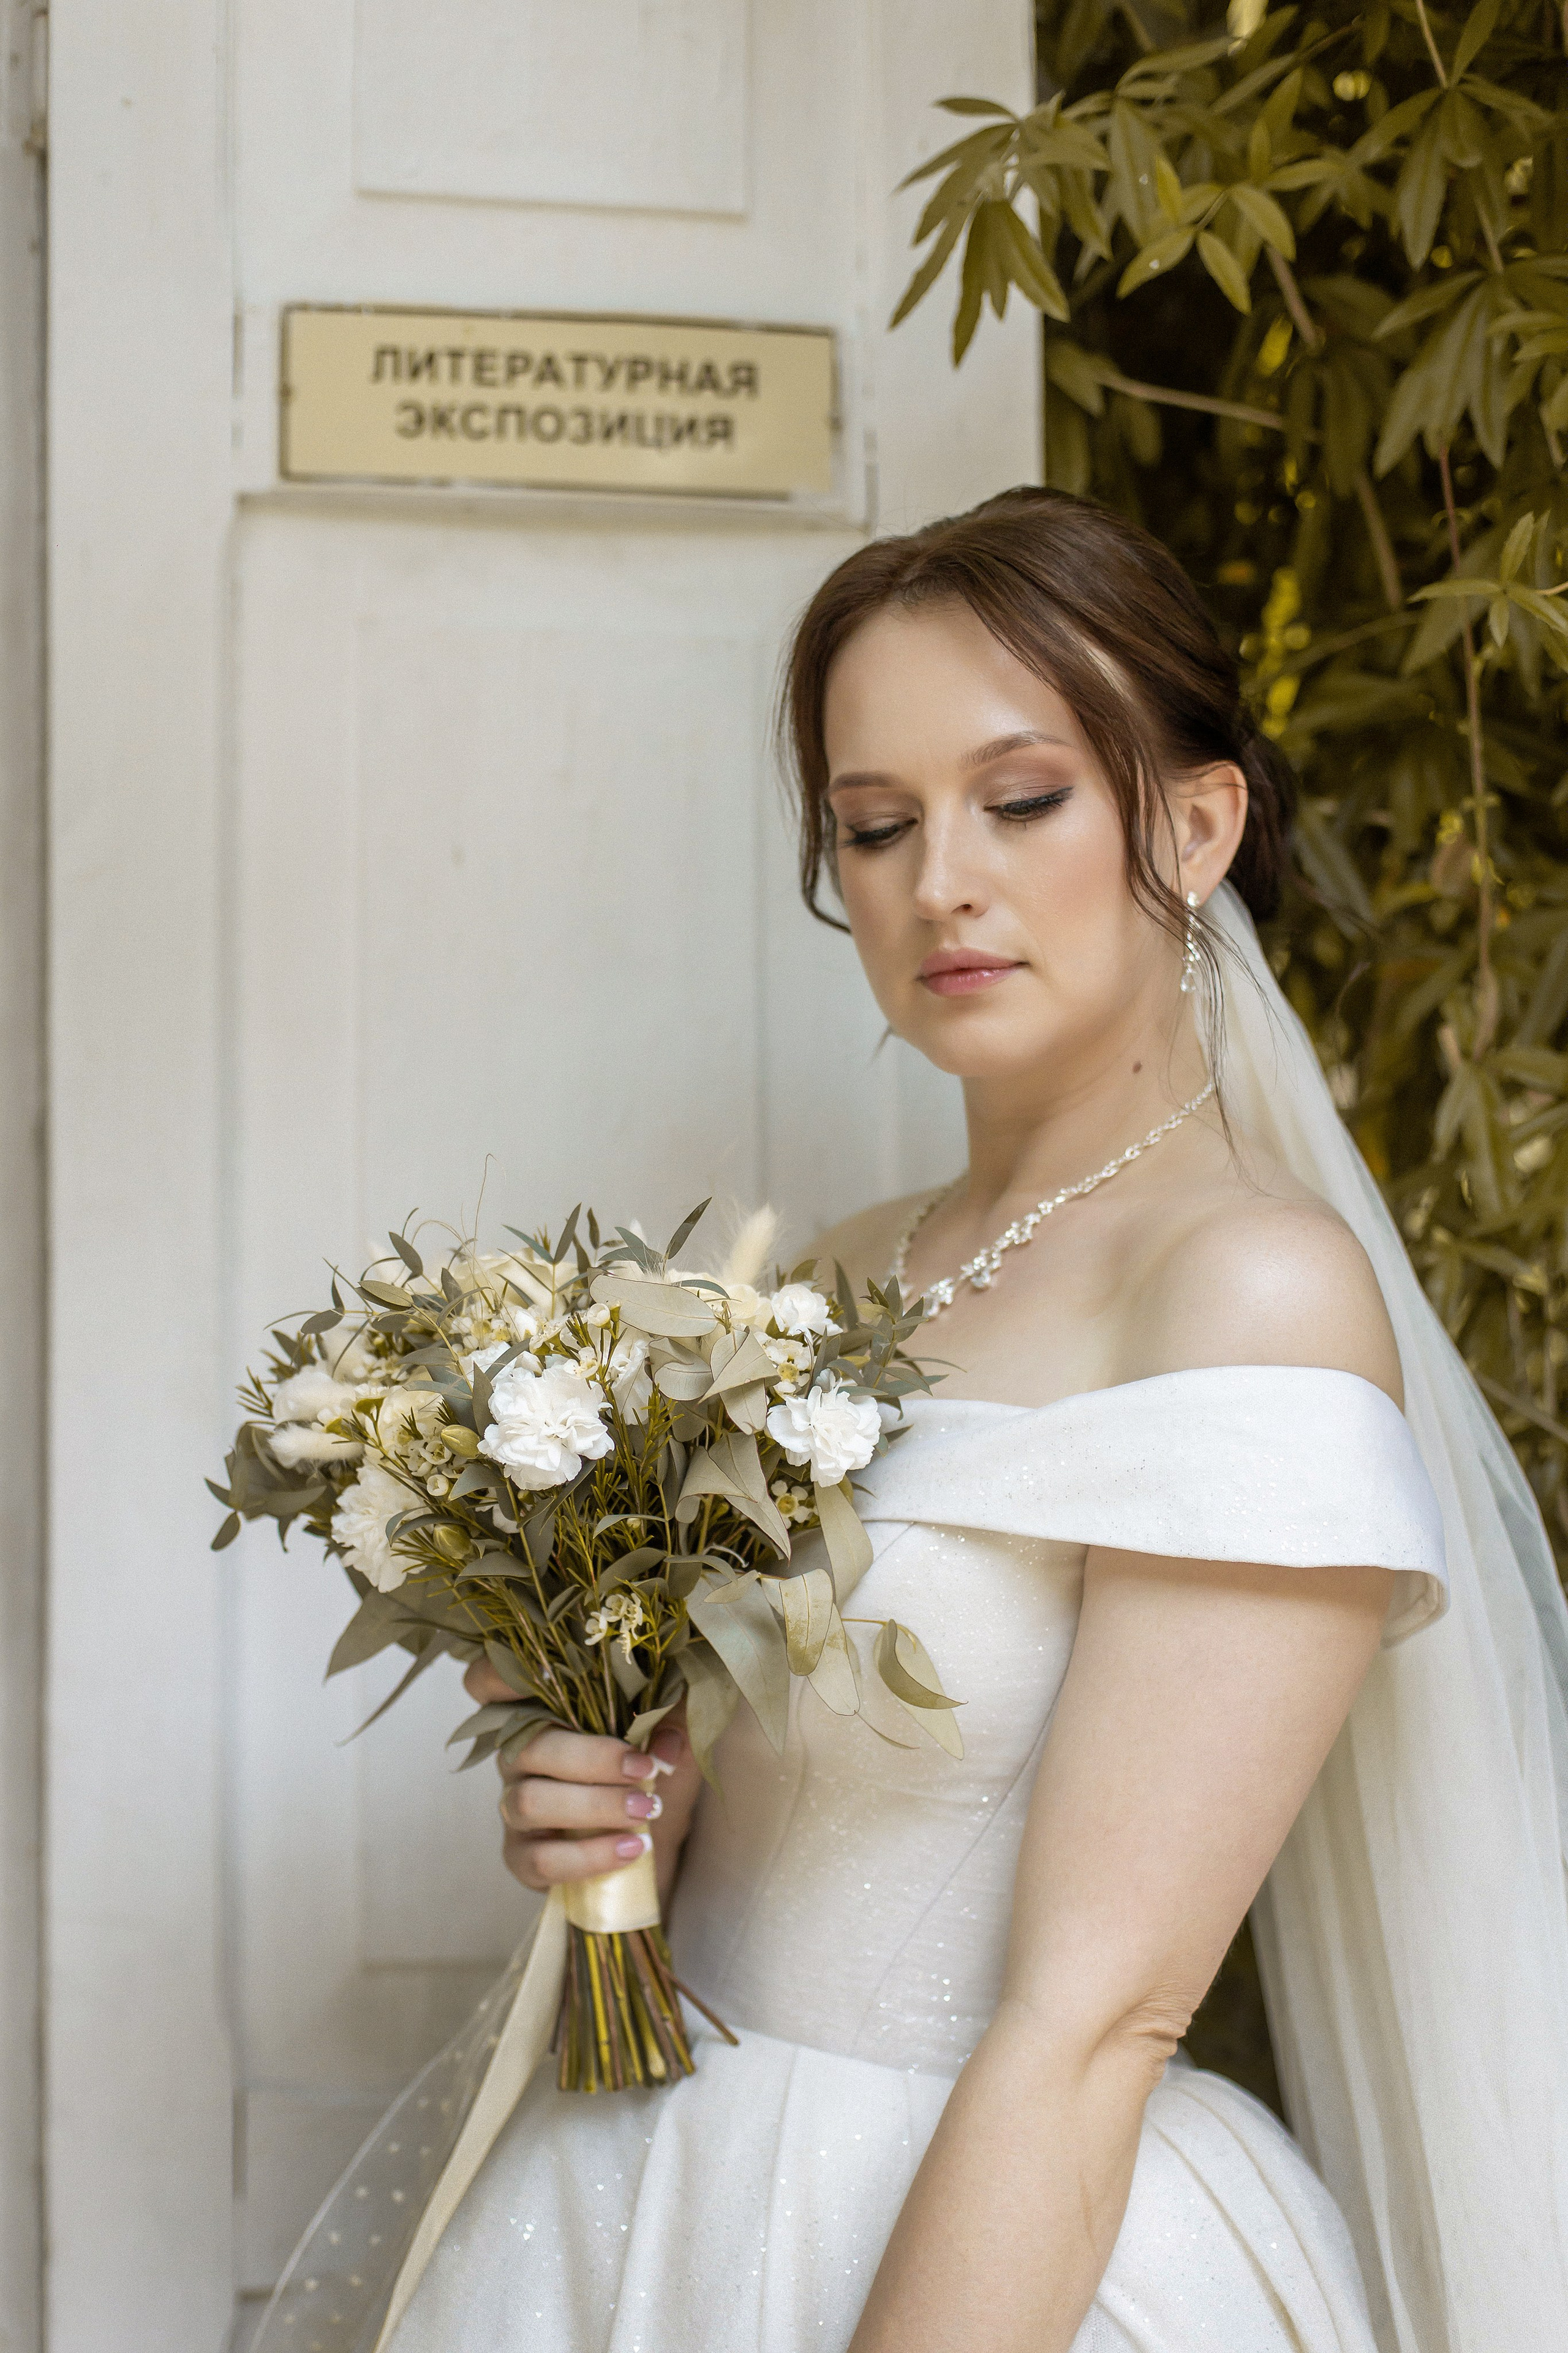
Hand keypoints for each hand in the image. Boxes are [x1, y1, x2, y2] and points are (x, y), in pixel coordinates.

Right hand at [463, 1658, 702, 1903]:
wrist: (650, 1831)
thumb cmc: (646, 1766)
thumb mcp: (664, 1730)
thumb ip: (666, 1721)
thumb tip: (663, 1745)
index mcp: (537, 1712)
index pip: (487, 1684)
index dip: (498, 1677)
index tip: (543, 1675)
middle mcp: (514, 1755)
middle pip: (527, 1748)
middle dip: (590, 1758)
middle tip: (645, 1769)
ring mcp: (512, 1806)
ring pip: (529, 1802)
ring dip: (593, 1807)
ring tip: (646, 1810)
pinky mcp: (521, 1856)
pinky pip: (540, 1859)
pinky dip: (590, 1855)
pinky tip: (633, 1847)